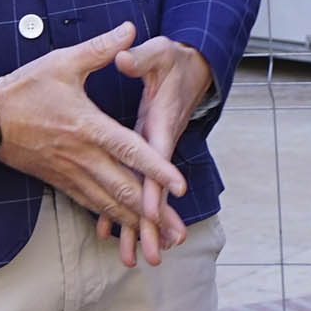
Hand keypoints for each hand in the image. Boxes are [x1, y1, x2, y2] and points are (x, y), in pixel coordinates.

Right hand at [0, 23, 187, 239]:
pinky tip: (126, 228)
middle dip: (153, 213)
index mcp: (88, 126)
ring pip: (108, 203)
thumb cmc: (24, 89)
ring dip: (135, 223)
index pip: (129, 150)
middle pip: (124, 189)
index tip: (180, 185)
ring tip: (159, 242)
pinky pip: (90, 203)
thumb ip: (100, 48)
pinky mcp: (60, 181)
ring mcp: (70, 172)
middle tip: (178, 232)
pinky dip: (111, 218)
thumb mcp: (62, 62)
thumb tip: (130, 28)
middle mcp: (82, 156)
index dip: (156, 168)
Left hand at [96, 36, 211, 267]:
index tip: (148, 210)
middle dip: (153, 223)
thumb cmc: (174, 60)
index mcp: (161, 121)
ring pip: (148, 195)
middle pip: (156, 189)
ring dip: (144, 226)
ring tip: (139, 258)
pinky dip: (127, 210)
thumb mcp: (159, 52)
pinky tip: (115, 232)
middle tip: (153, 254)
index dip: (154, 184)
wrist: (194, 66)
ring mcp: (155, 152)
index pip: (156, 158)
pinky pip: (136, 187)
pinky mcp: (147, 154)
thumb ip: (141, 58)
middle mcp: (160, 143)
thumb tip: (125, 57)